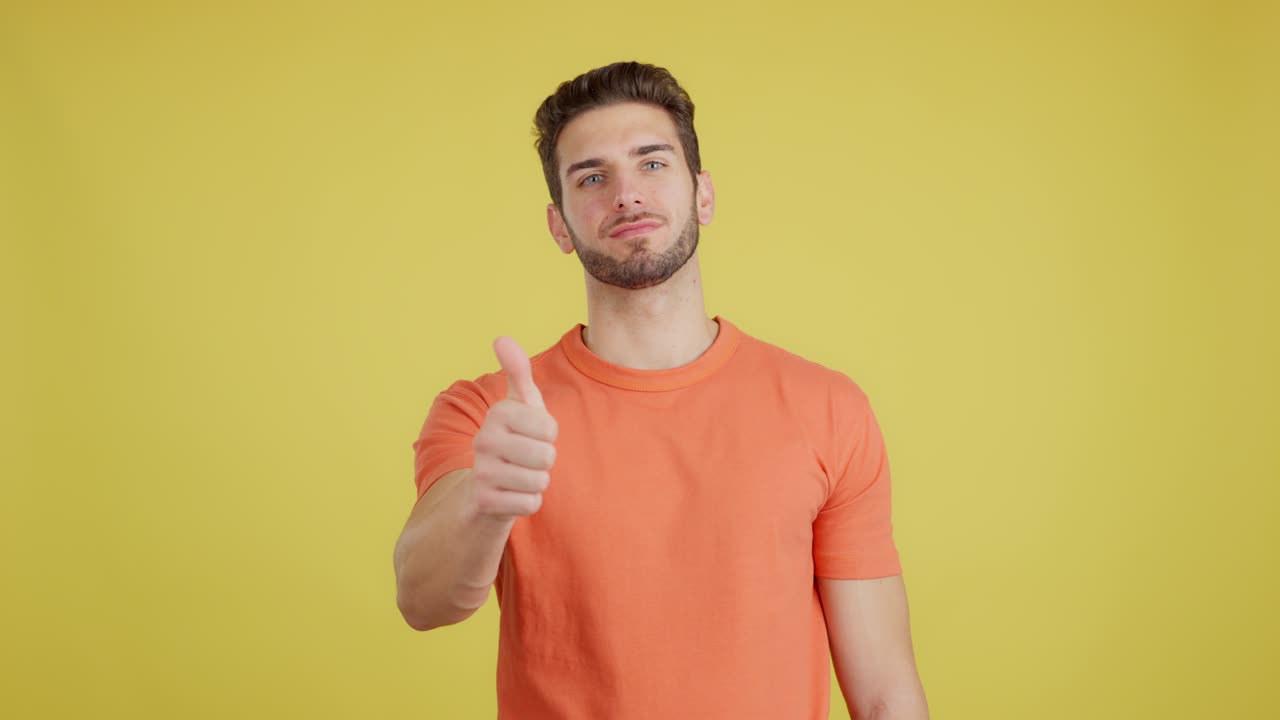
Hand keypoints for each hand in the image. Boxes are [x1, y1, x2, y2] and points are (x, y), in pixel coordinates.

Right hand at [465, 336, 558, 521]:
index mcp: (498, 413)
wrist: (484, 488)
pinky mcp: (485, 501)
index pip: (550, 429)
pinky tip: (512, 494)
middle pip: (547, 456)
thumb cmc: (513, 439)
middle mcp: (485, 440)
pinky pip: (531, 503)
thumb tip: (501, 337)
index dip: (548, 436)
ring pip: (540, 481)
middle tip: (525, 459)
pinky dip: (528, 502)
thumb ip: (517, 372)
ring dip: (537, 482)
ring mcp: (482, 471)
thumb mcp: (520, 405)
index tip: (531, 435)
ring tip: (519, 475)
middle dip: (544, 461)